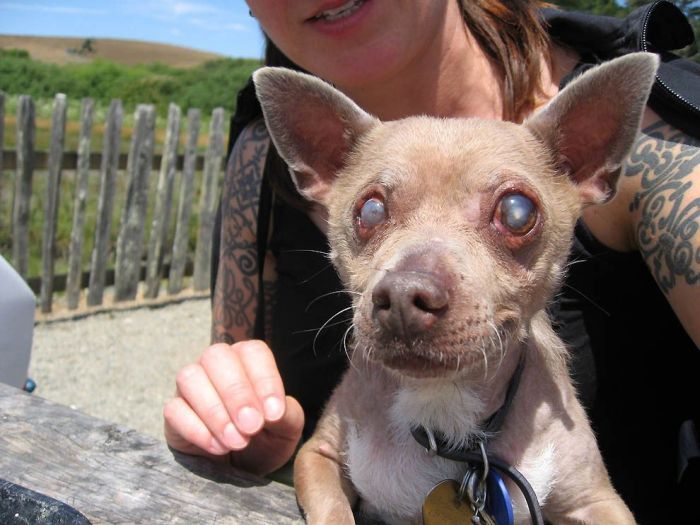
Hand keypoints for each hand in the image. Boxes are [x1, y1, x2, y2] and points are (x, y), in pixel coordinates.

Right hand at [163, 340, 303, 475]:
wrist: (243, 468)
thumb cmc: (266, 439)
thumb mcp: (286, 429)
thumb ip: (287, 415)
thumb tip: (272, 411)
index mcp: (249, 360)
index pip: (253, 352)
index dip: (264, 380)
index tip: (274, 414)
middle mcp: (217, 365)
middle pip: (217, 357)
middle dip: (236, 393)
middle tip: (252, 427)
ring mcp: (191, 386)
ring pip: (190, 378)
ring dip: (215, 411)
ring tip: (236, 441)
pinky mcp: (174, 411)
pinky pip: (174, 409)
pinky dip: (196, 429)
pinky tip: (218, 448)